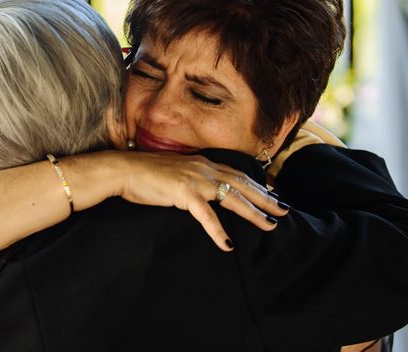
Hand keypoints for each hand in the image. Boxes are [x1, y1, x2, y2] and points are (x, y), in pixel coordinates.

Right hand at [118, 151, 289, 251]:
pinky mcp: (183, 193)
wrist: (123, 170)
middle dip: (265, 198)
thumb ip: (190, 179)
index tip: (273, 192)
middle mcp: (203, 169)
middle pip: (242, 184)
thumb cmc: (145, 174)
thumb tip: (199, 190)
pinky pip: (206, 215)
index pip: (236, 173)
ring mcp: (195, 180)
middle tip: (284, 210)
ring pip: (233, 198)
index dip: (256, 184)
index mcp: (202, 164)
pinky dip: (218, 230)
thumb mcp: (175, 173)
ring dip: (253, 213)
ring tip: (270, 226)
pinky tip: (227, 244)